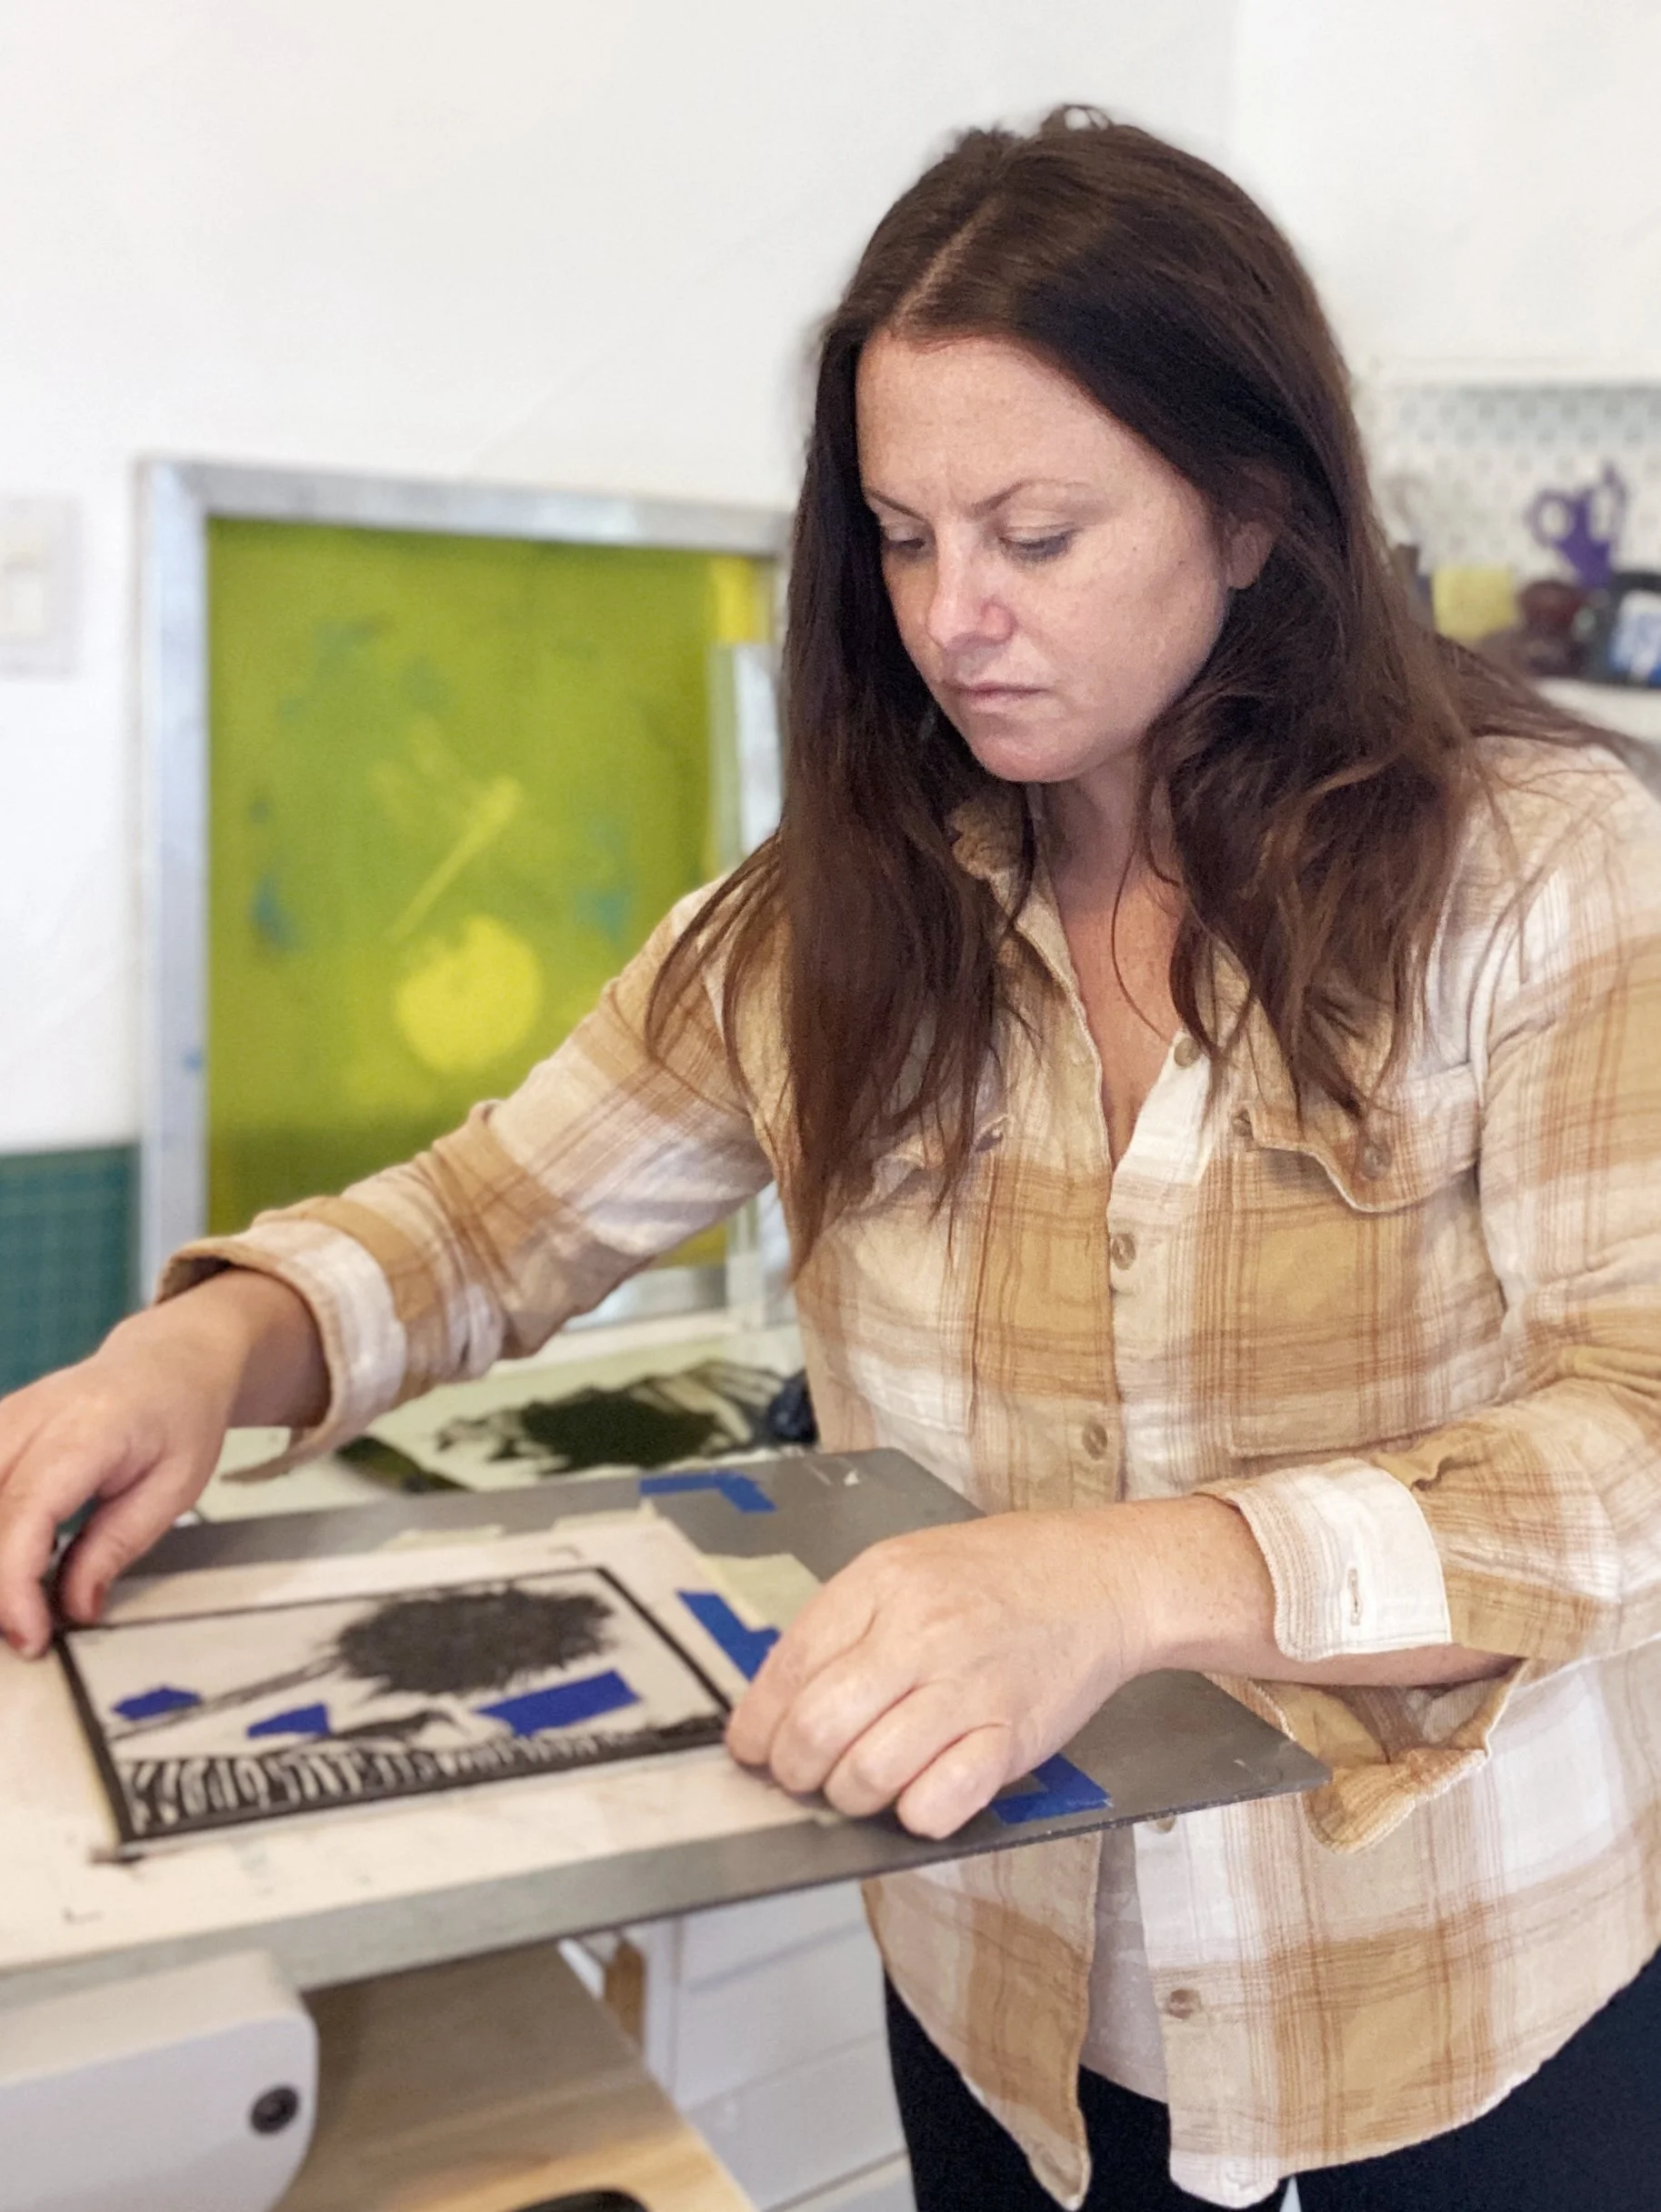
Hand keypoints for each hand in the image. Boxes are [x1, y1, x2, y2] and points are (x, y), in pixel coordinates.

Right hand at [0, 1272, 325, 1656]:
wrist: (170, 1361)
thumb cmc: (181, 1416)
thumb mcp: (174, 1488)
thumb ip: (116, 1547)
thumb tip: (74, 1608)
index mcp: (87, 1428)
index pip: (26, 1514)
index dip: (14, 1586)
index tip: (30, 1637)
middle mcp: (30, 1416)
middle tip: (30, 1631)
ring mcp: (3, 1418)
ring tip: (23, 1602)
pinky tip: (16, 1564)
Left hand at [724, 1508, 1150, 1838]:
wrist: (1099, 1577)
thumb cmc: (999, 1575)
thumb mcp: (906, 1566)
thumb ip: (844, 1621)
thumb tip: (779, 1697)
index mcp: (883, 1583)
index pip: (789, 1667)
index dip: (757, 1725)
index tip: (751, 1751)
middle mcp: (921, 1632)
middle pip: (817, 1727)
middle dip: (794, 1770)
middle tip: (803, 1776)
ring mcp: (969, 1686)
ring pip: (868, 1773)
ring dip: (850, 1797)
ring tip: (859, 1786)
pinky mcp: (1012, 1735)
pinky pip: (941, 1801)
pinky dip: (915, 1814)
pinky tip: (917, 1796)